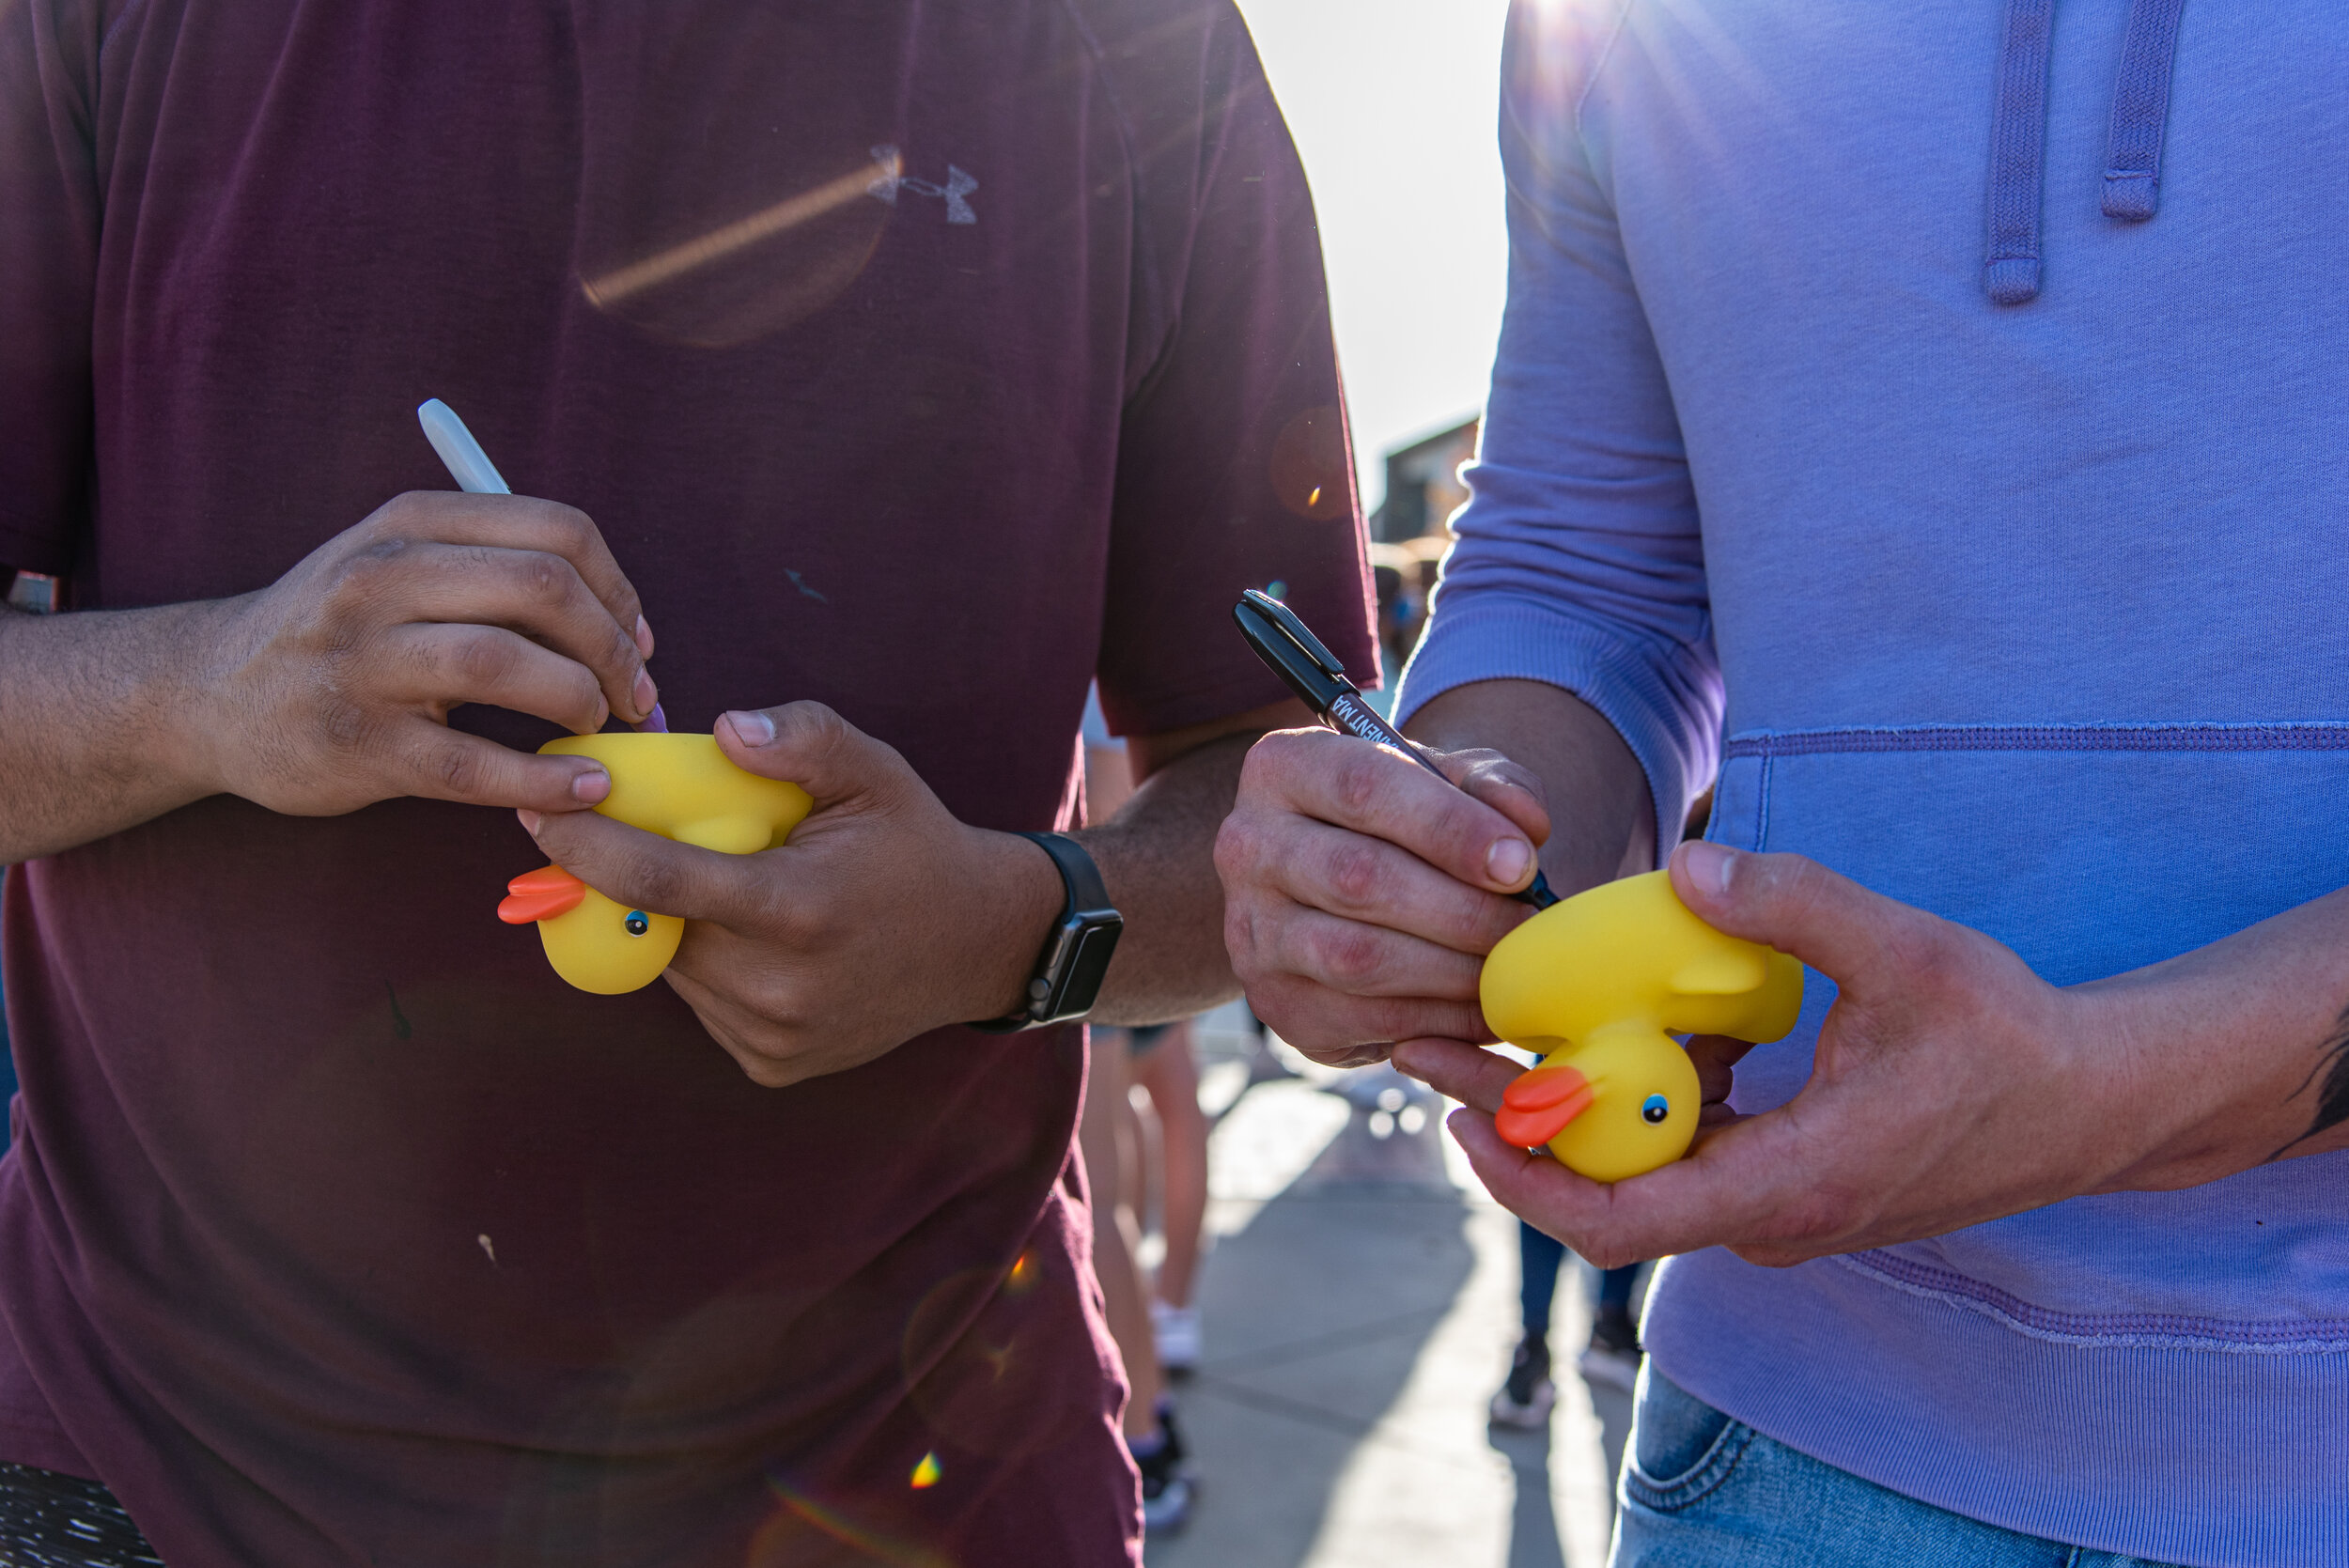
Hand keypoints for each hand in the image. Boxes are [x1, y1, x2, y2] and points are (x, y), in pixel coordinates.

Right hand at [190, 491, 657, 816]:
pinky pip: (472, 764)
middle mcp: (382, 579)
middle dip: (612, 648)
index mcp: (412, 523)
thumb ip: (496, 568)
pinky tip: (584, 786)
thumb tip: (625, 621)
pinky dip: (545, 778)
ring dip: (581, 701)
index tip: (638, 640)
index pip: (558, 530)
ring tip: (598, 728)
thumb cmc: (339, 631)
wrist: (208, 694)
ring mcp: (363, 662)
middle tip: (633, 695)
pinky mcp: (357, 745)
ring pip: (505, 664)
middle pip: (543, 587)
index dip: (620, 590)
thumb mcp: (398, 563)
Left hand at [520, 702, 1061, 1086]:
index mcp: (799, 910)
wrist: (978, 944)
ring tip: (743, 888)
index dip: (587, 846)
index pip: (660, 880)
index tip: (540, 813)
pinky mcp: (771, 1063)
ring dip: (679, 924)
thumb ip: (802, 738)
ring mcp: (774, 1036)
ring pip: (675, 968)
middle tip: (658, 836)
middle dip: (639, 878)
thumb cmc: (914, 845)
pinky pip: (703, 1005)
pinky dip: (712, 966)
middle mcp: (780, 987)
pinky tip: (766, 942)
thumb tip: (721, 728)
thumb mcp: (874, 771)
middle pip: (658, 924)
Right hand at [1214, 727, 1548, 1065]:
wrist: (1342, 892)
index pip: (1364, 786)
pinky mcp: (1276, 1002)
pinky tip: (1485, 1004)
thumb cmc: (1402, 822)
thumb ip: (1492, 786)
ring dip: (1453, 968)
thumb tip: (1526, 827)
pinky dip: (1441, 1020)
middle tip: (1528, 923)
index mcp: (1282, 768)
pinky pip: (1366, 1019)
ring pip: (1358, 957)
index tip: (1521, 861)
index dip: (1450, 826)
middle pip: (1359, 878)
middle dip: (1462, 908)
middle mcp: (1248, 846)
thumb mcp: (1445, 781)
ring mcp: (1252, 931)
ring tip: (1511, 963)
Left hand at [1396, 840, 2155, 1266]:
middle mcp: (1771, 1219)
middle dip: (1514, 1128)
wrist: (2091, 1103)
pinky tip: (1624, 1027)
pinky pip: (1687, 1155)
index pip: (1614, 1220)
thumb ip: (1794, 905)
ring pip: (1641, 1177)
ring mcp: (1779, 1210)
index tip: (1458, 1109)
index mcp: (1789, 1184)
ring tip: (1496, 1030)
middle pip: (1603, 1197)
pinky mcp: (1789, 1186)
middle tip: (1435, 1050)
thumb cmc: (2009, 1036)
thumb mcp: (1907, 953)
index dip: (1521, 1175)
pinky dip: (1641, 1099)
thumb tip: (1685, 864)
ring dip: (1571, 1110)